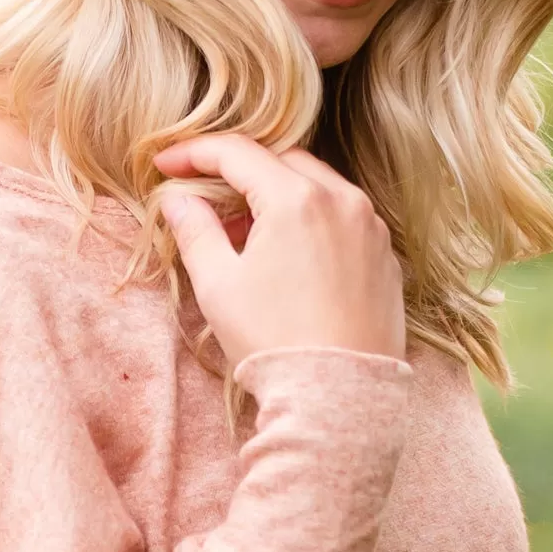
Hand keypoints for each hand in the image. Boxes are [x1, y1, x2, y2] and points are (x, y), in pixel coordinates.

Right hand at [152, 132, 405, 370]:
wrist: (338, 398)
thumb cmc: (273, 342)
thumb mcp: (219, 285)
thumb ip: (195, 230)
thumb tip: (177, 200)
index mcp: (296, 199)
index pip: (237, 153)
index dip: (195, 153)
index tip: (167, 166)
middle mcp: (342, 201)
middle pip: (281, 162)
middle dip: (242, 173)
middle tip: (209, 203)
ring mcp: (370, 228)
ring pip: (318, 187)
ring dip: (280, 197)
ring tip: (249, 237)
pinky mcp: (386, 257)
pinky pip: (345, 220)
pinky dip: (314, 223)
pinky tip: (291, 259)